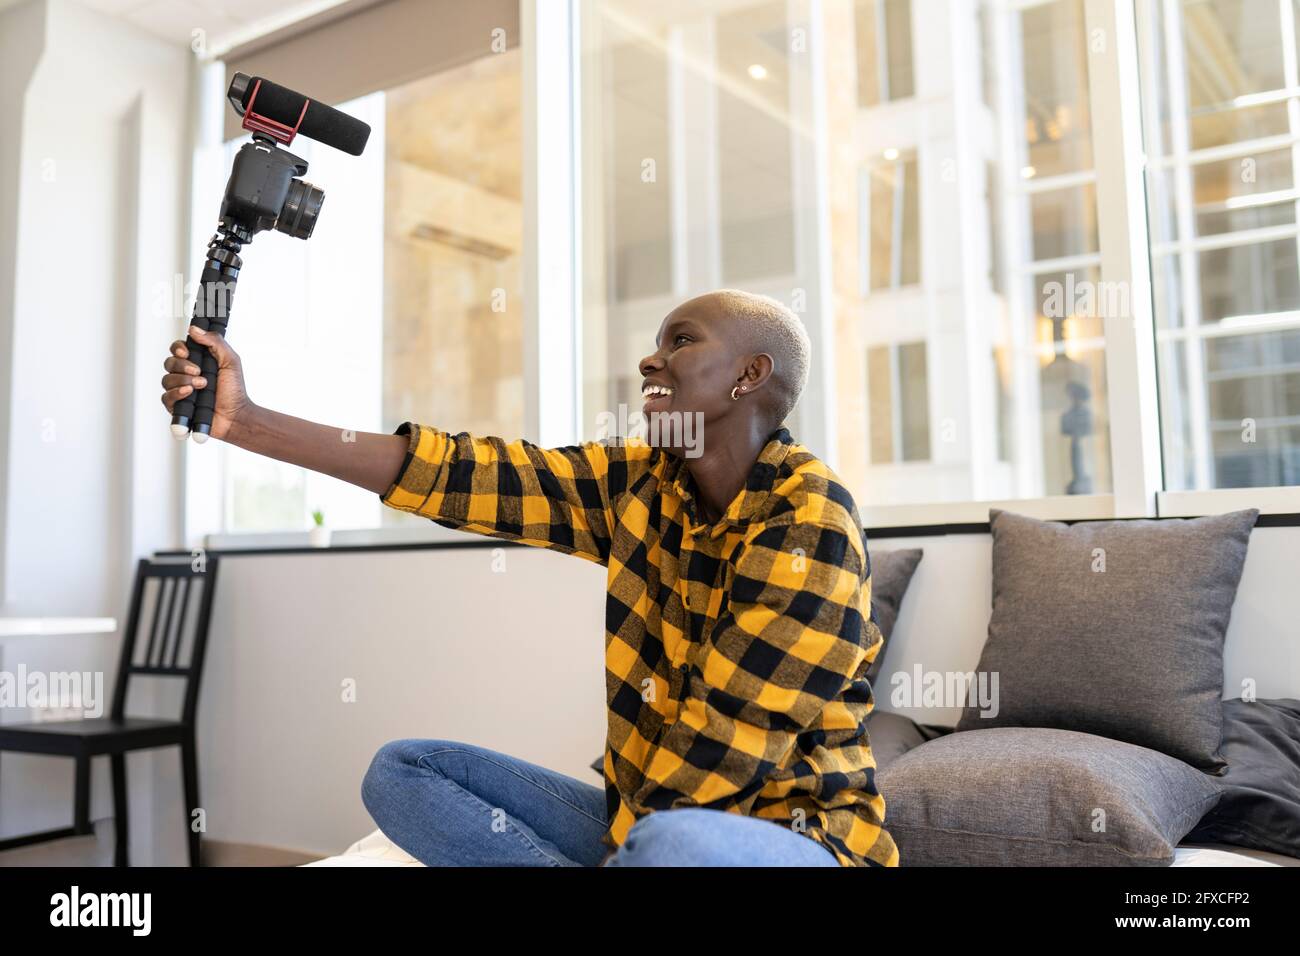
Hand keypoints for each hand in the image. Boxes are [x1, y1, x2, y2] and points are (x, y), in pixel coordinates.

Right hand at [160, 325, 252, 441]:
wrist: (236, 415)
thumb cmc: (234, 390)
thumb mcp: (230, 360)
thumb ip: (215, 342)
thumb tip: (194, 329)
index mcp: (197, 362)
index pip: (177, 349)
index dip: (178, 348)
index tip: (186, 352)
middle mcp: (186, 375)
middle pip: (169, 362)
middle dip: (183, 365)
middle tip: (199, 371)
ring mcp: (180, 390)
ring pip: (166, 379)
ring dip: (183, 380)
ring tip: (201, 385)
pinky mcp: (177, 406)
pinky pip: (165, 397)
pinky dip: (176, 393)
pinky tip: (189, 393)